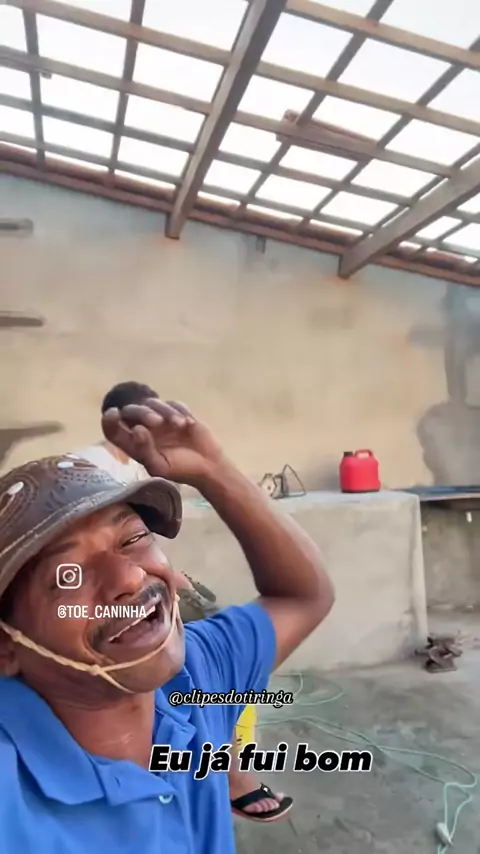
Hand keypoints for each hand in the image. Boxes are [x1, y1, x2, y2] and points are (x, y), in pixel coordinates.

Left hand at [101, 399, 223, 485]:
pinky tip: (187, 422)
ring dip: (165, 411)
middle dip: (143, 413)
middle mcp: (143, 428)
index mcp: (134, 444)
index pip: (113, 429)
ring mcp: (161, 419)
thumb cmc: (181, 469)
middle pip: (132, 411)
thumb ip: (145, 449)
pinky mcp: (177, 412)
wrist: (208, 465)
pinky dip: (178, 409)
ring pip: (153, 402)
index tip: (114, 413)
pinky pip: (173, 403)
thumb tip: (136, 429)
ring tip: (179, 424)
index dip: (109, 420)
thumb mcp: (160, 466)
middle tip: (158, 422)